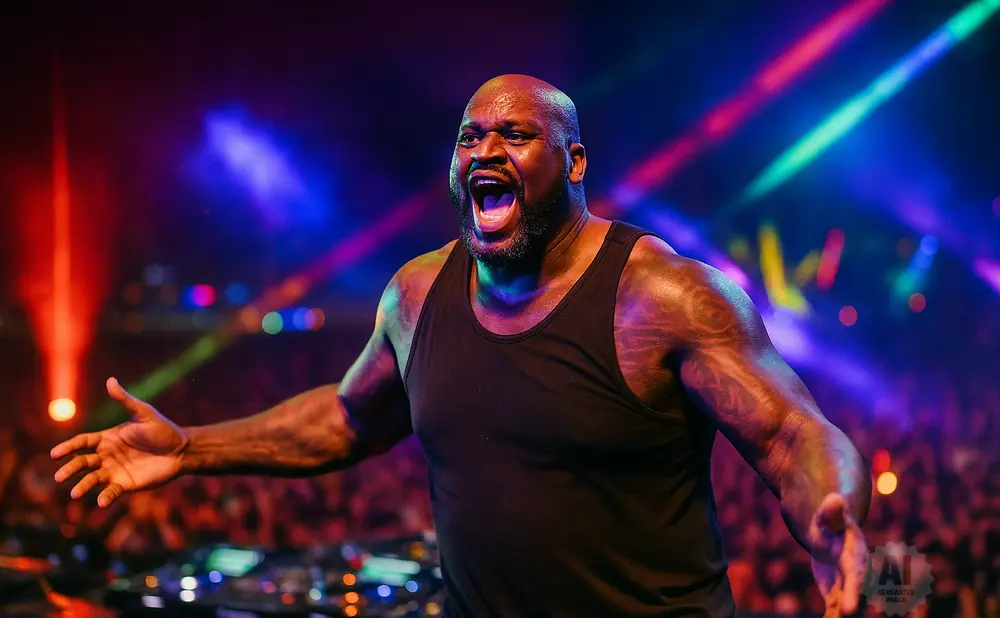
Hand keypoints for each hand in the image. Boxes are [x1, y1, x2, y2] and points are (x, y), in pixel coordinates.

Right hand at [50, 378, 188, 506]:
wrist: (181, 450)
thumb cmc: (162, 430)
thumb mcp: (144, 413)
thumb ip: (125, 400)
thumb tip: (110, 380)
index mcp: (107, 438)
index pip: (82, 442)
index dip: (68, 447)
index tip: (55, 454)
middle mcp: (106, 456)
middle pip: (82, 463)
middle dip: (70, 469)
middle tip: (59, 477)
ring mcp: (114, 471)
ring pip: (92, 480)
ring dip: (83, 486)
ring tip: (75, 493)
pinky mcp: (125, 484)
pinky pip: (111, 492)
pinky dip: (105, 497)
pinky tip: (101, 502)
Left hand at [810, 493, 869, 617]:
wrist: (831, 530)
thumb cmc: (831, 519)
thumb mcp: (829, 515)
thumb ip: (832, 511)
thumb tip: (835, 499)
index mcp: (855, 556)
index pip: (855, 576)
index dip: (852, 592)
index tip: (848, 609)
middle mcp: (855, 573)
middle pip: (852, 593)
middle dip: (848, 606)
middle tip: (841, 616)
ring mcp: (845, 583)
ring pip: (841, 602)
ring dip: (836, 613)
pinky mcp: (834, 589)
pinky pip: (832, 606)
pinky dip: (829, 615)